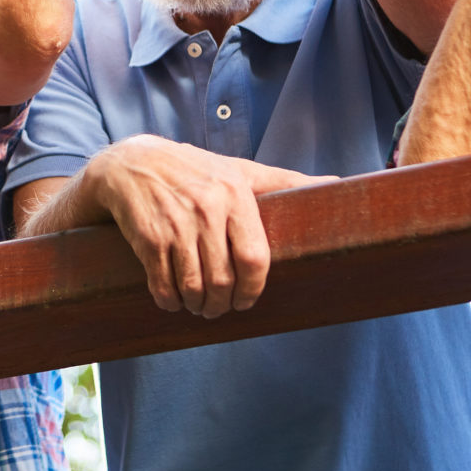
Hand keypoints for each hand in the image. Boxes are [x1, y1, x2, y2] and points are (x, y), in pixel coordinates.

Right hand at [85, 135, 329, 316]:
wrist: (132, 162)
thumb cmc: (195, 170)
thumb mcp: (240, 171)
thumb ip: (285, 181)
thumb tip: (338, 182)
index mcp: (235, 194)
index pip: (255, 258)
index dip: (253, 290)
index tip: (246, 300)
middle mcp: (207, 209)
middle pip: (224, 279)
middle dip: (222, 304)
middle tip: (218, 308)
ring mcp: (175, 224)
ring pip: (194, 286)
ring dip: (197, 305)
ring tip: (197, 305)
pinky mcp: (148, 237)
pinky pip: (163, 284)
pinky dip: (168, 301)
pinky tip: (171, 299)